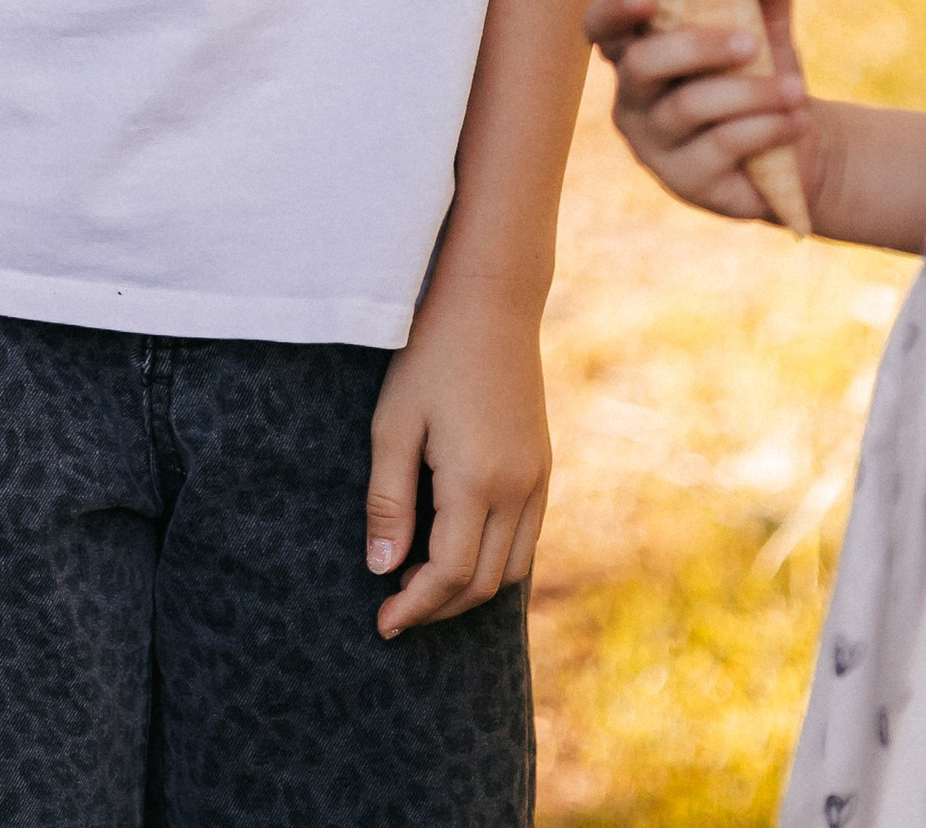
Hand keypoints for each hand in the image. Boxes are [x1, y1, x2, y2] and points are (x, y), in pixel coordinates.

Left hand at [366, 293, 549, 635]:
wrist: (490, 303)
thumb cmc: (429, 357)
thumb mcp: (393, 423)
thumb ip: (388, 500)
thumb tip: (382, 570)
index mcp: (476, 481)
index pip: (448, 574)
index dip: (414, 607)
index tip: (381, 622)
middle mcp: (517, 489)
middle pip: (481, 583)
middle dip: (438, 608)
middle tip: (395, 608)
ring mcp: (537, 480)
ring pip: (510, 570)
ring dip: (468, 590)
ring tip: (422, 582)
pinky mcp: (544, 468)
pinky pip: (526, 540)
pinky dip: (494, 562)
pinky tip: (459, 549)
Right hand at [585, 0, 825, 225]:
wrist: (795, 139)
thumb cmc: (763, 68)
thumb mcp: (767, 26)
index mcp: (638, 49)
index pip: (601, 28)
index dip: (614, 10)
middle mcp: (633, 97)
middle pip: (640, 64)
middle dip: (695, 47)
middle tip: (749, 41)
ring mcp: (654, 144)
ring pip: (688, 106)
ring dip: (749, 92)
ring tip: (797, 88)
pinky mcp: (686, 182)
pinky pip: (721, 145)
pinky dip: (765, 127)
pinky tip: (799, 120)